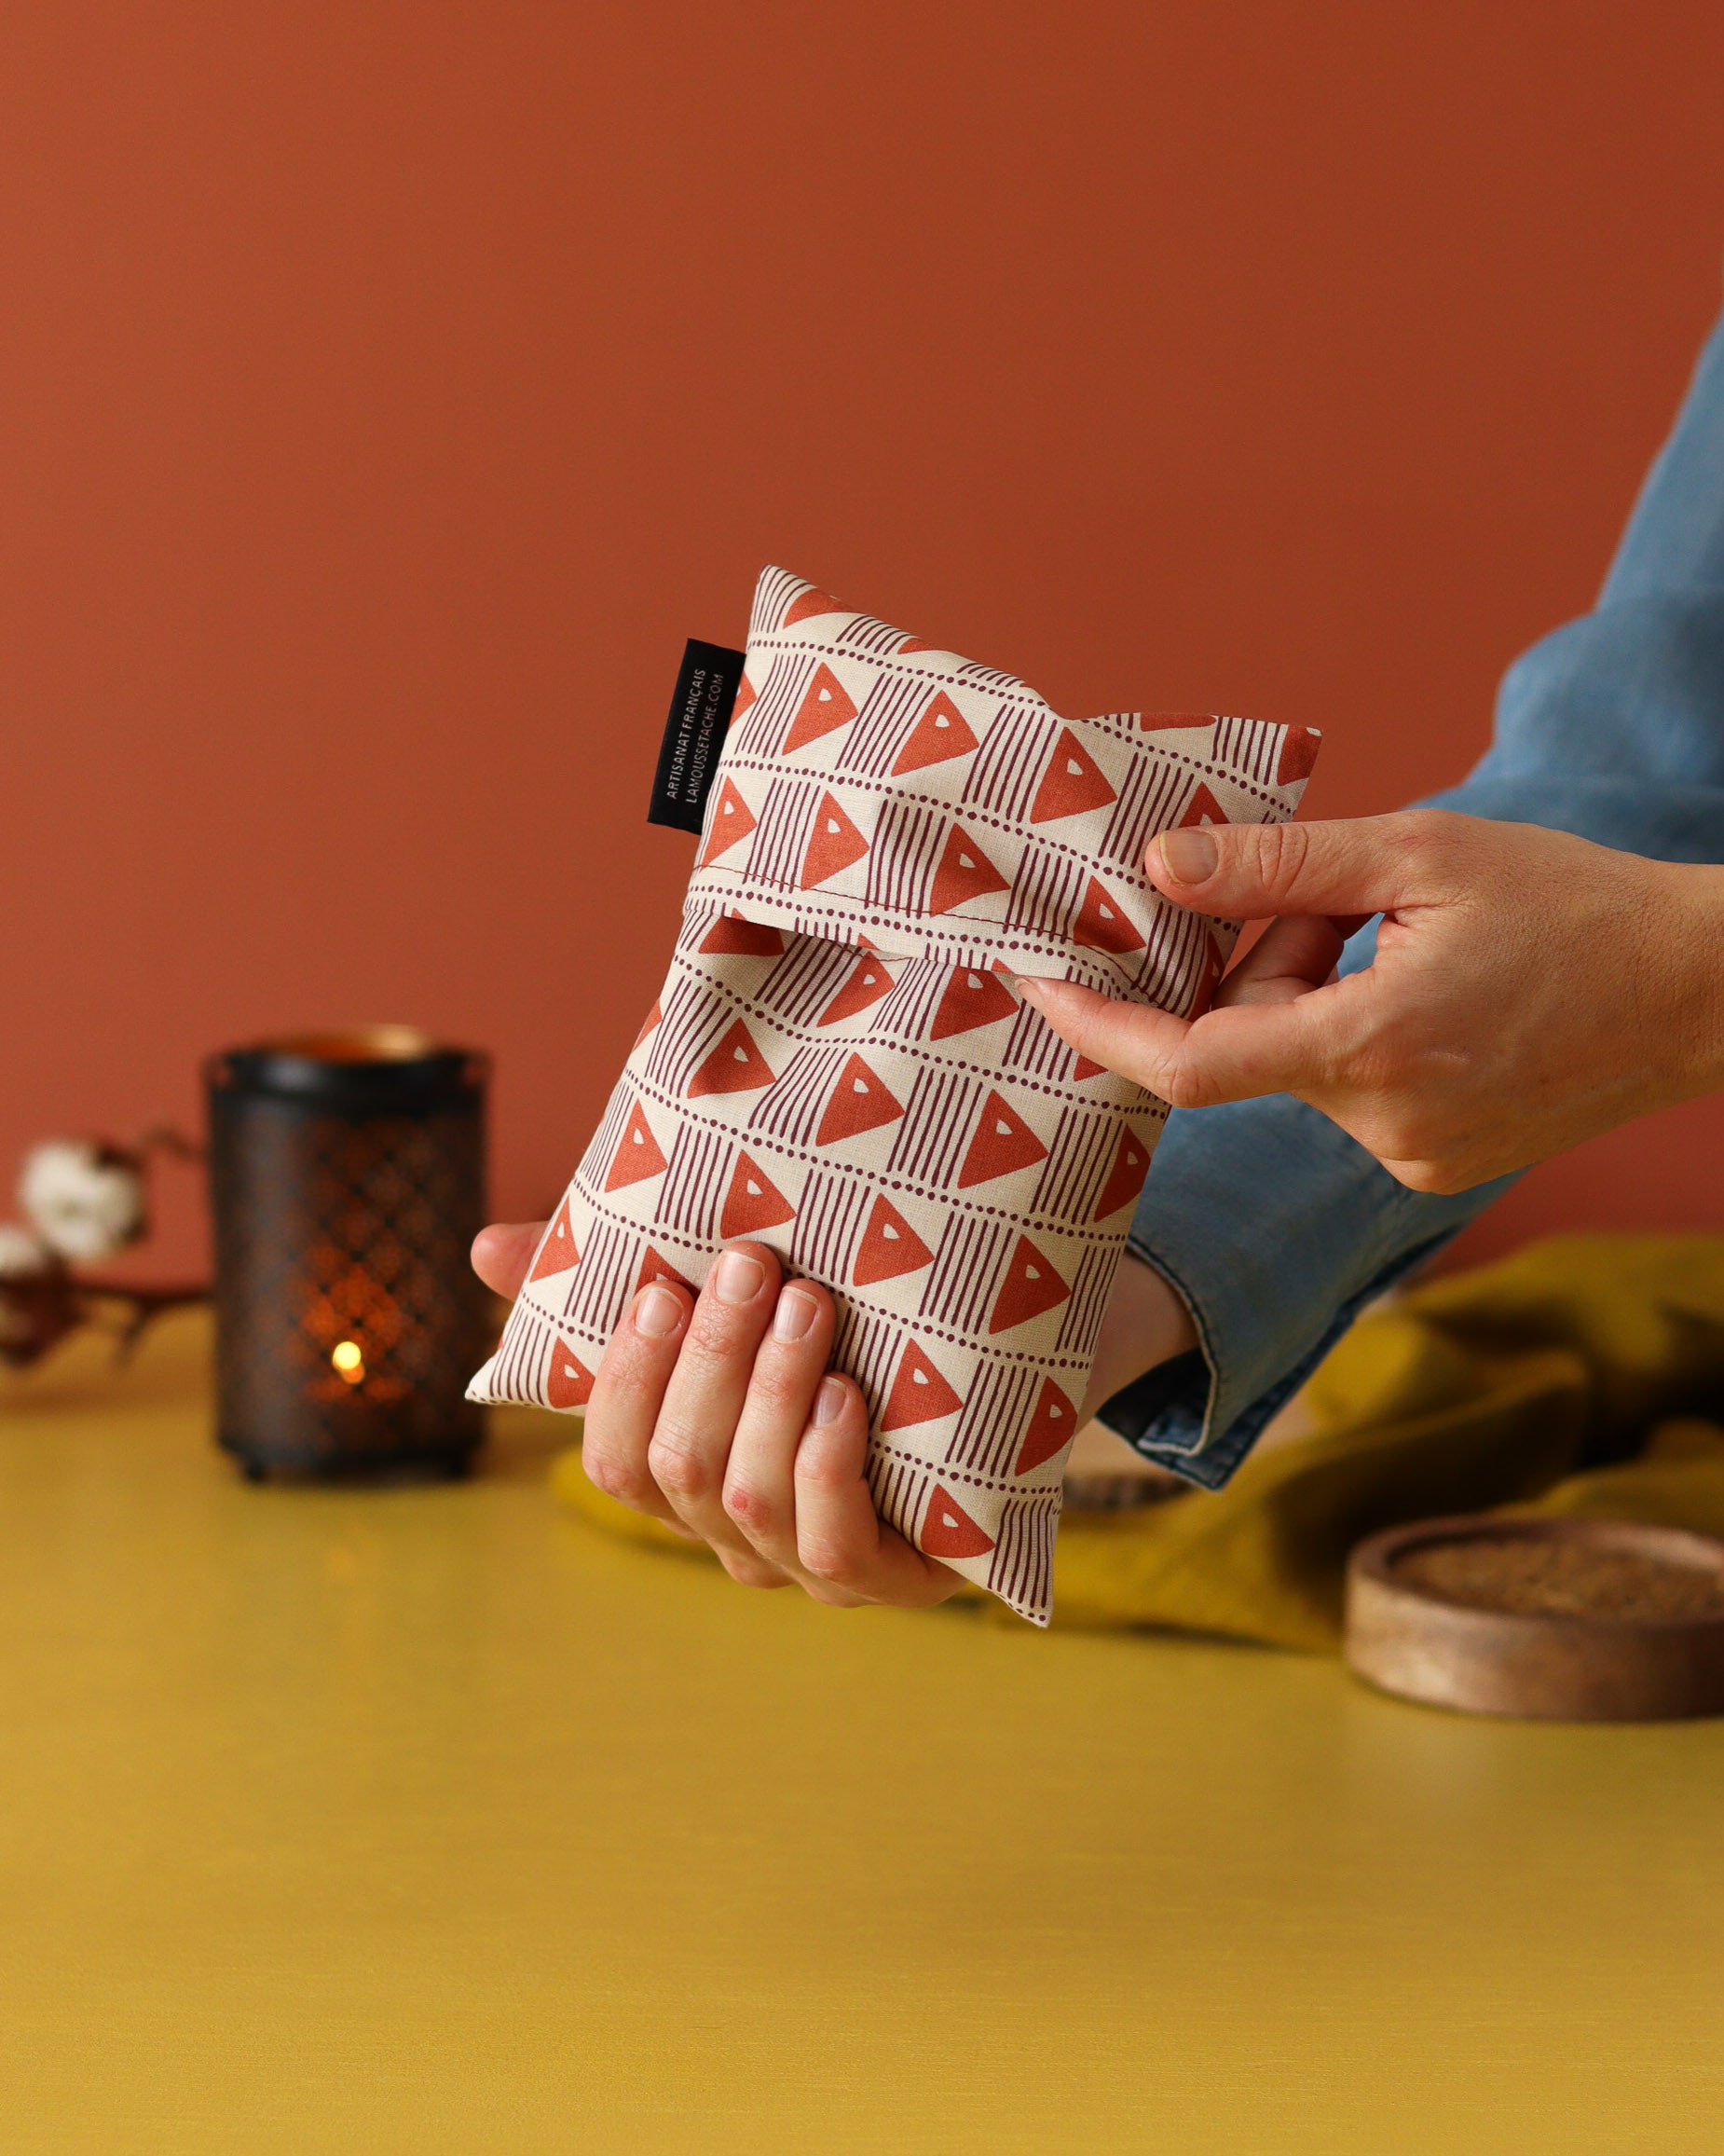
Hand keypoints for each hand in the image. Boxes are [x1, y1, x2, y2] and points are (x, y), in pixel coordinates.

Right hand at [471, 1228, 1198, 1600]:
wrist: (990, 1388)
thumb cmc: (835, 1341)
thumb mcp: (729, 1304)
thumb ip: (611, 1282)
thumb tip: (484, 1247)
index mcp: (687, 1482)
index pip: (616, 1460)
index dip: (624, 1380)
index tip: (656, 1287)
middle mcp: (735, 1537)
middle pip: (680, 1467)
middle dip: (710, 1359)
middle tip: (753, 1261)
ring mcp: (808, 1567)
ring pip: (748, 1491)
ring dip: (771, 1391)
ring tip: (811, 1302)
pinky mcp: (887, 1579)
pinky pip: (833, 1541)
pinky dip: (829, 1466)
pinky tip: (849, 1399)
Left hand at [1019, 810, 1723, 1193]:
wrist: (1703, 991)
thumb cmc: (1574, 905)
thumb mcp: (1422, 851)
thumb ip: (1279, 866)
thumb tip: (1157, 868)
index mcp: (1376, 1046)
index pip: (1192, 1064)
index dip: (1103, 1029)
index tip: (1039, 989)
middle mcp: (1385, 1125)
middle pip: (1249, 1044)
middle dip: (1259, 963)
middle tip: (1338, 900)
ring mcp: (1412, 1158)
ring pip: (1297, 1067)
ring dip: (1311, 997)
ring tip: (1413, 942)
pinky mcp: (1436, 1166)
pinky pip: (1346, 1094)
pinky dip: (1352, 1037)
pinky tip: (1435, 994)